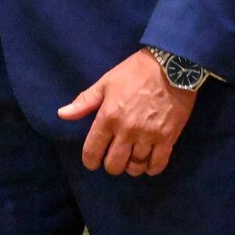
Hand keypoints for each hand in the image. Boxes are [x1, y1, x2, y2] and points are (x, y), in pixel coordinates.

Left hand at [56, 50, 196, 176]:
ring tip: (131, 159)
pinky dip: (151, 168)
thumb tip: (62, 114)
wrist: (171, 66)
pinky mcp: (168, 138)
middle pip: (114, 165)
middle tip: (113, 157)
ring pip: (135, 167)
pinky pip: (157, 164)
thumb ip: (85, 101)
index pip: (93, 150)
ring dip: (131, 166)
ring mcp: (148, 136)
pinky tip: (148, 163)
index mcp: (108, 117)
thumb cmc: (135, 72)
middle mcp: (127, 131)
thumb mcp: (106, 82)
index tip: (92, 161)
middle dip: (110, 165)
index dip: (90, 161)